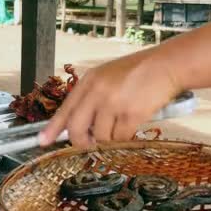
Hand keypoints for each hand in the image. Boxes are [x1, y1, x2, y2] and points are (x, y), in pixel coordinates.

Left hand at [39, 51, 181, 147]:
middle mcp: (97, 92)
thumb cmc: (139, 72)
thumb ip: (92, 97)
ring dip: (109, 139)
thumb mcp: (108, 77)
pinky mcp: (130, 114)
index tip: (42, 142)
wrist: (167, 65)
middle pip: (76, 129)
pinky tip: (131, 127)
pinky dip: (124, 139)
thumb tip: (80, 127)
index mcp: (89, 81)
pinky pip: (120, 138)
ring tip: (121, 125)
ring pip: (100, 137)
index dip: (53, 128)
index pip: (65, 109)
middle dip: (80, 143)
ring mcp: (113, 103)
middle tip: (89, 146)